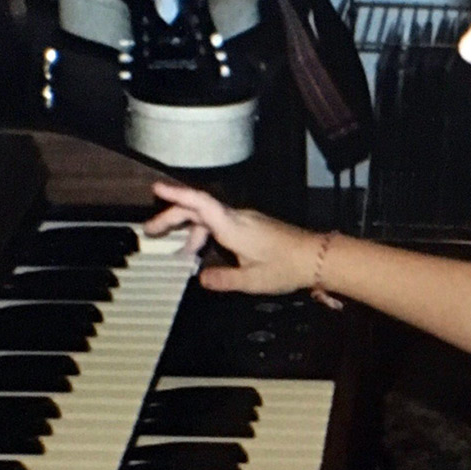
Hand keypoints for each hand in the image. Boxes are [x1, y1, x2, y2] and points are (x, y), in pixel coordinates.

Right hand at [144, 181, 320, 295]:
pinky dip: (209, 235)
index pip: (199, 203)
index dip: (176, 194)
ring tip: (183, 255)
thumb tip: (201, 279)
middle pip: (198, 209)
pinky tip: (208, 253)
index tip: (156, 189)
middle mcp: (238, 218)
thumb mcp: (251, 280)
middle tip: (152, 232)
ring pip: (210, 219)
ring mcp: (247, 220)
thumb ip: (223, 279)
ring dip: (192, 233)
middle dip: (172, 218)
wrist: (318, 258)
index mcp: (232, 226)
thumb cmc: (287, 267)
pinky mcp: (254, 227)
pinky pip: (223, 224)